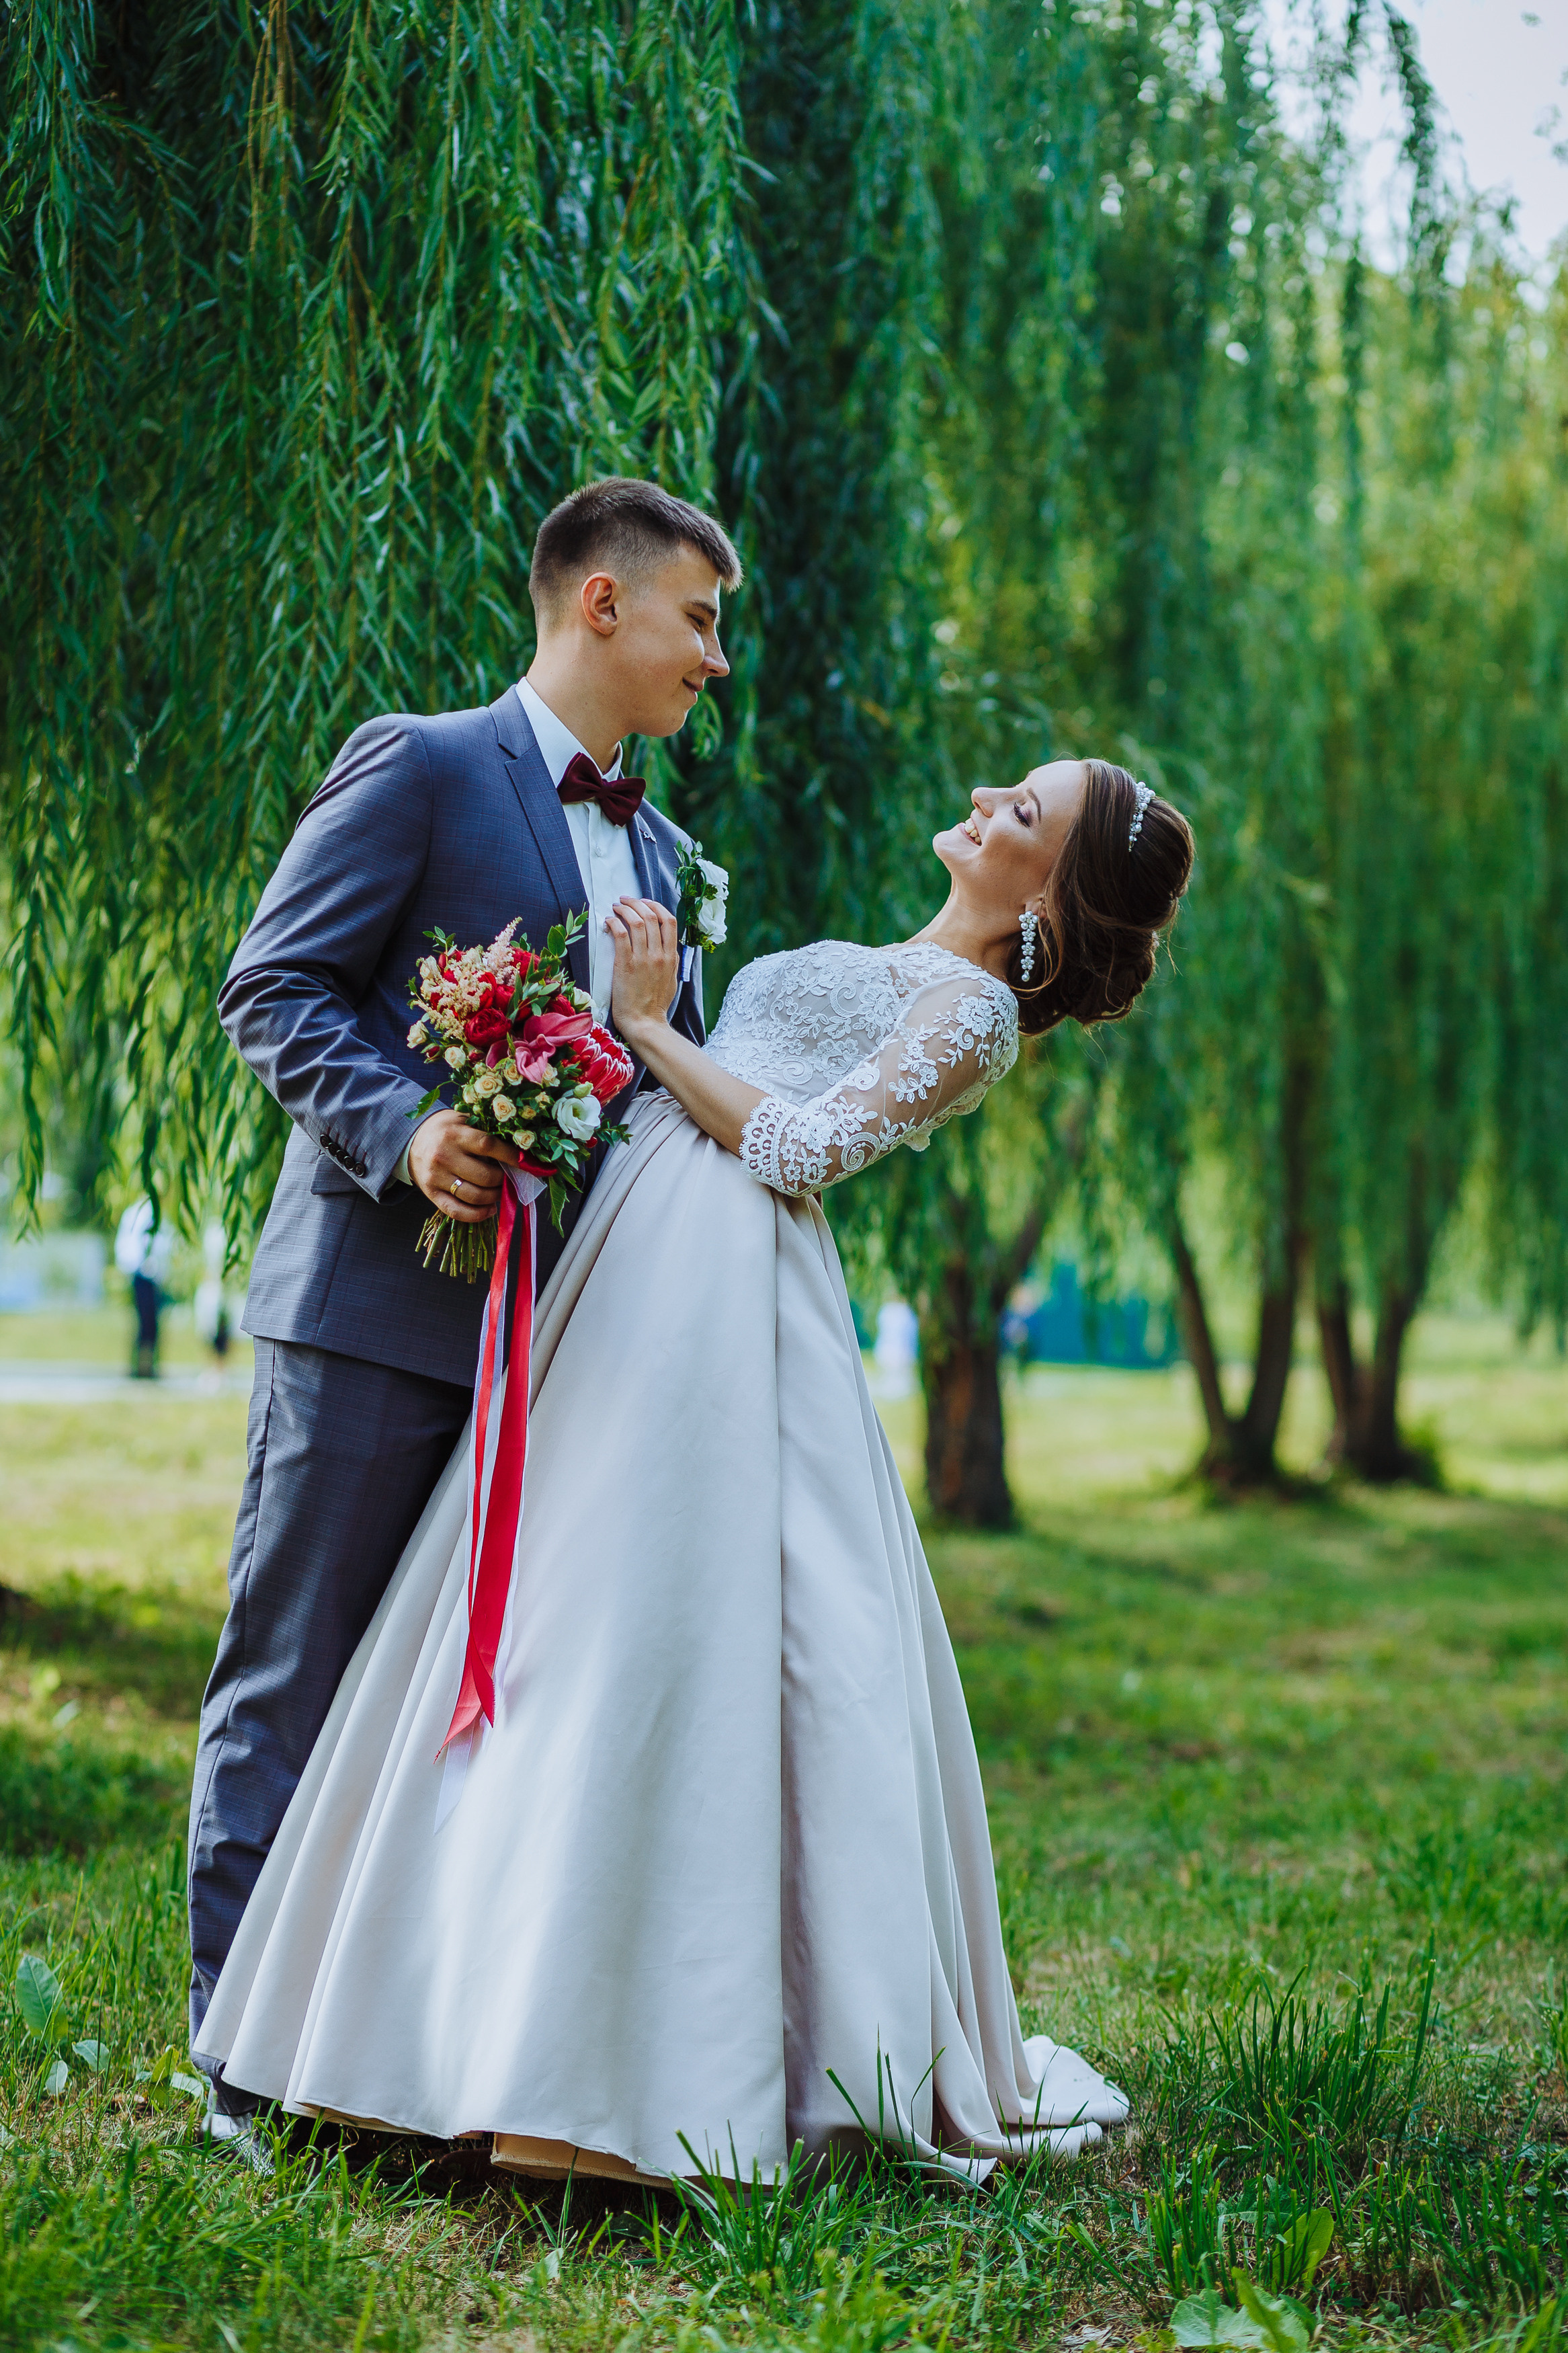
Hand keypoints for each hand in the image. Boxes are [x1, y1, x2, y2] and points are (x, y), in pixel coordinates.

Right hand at [407, 1110, 519, 1223]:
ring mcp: (436, 1177)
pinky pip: (457, 1211)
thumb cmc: (445, 1130)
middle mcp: (443, 1156)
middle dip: (504, 1180)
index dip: (510, 1156)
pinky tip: (490, 1209)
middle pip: (485, 1176)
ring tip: (501, 1191)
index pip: (488, 1145)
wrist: (411, 1140)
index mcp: (454, 1134)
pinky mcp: (431, 1194)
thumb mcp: (463, 1120)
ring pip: (474, 1196)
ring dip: (495, 1197)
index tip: (526, 1162)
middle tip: (511, 1178)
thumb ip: (485, 1131)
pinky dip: (477, 1215)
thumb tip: (519, 1148)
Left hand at [607, 897, 678, 1046]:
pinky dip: (614, 923)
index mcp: (671, 957)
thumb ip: (671, 961)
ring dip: (624, 909)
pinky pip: (620, 934)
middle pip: (651, 916)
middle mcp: (659, 954)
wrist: (644, 1023)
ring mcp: (642, 959)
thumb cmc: (655, 1005)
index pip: (669, 921)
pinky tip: (608, 922)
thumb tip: (668, 947)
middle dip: (637, 902)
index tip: (645, 903)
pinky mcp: (625, 964)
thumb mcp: (671, 980)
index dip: (656, 907)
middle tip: (625, 899)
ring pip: (635, 921)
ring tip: (615, 906)